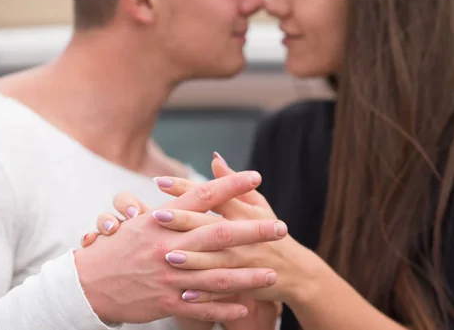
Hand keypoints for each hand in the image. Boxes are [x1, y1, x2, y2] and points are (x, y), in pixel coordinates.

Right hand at [73, 171, 288, 324]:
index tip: (255, 176)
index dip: (230, 185)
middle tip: (281, 227)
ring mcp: (169, 276)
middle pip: (219, 234)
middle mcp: (169, 246)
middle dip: (254, 231)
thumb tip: (197, 195)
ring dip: (248, 274)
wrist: (86, 284)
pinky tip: (245, 307)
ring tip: (273, 273)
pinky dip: (224, 307)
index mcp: (161, 221)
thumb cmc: (114, 249)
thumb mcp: (138, 223)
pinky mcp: (166, 301)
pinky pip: (201, 306)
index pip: (202, 196)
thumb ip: (170, 210)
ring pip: (217, 274)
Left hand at [151, 154, 326, 302]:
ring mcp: (245, 261)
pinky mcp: (245, 283)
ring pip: (215, 260)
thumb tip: (214, 157)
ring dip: (192, 259)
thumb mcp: (257, 204)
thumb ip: (232, 183)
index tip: (160, 182)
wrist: (296, 271)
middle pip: (211, 226)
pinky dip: (204, 295)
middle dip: (184, 221)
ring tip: (166, 255)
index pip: (212, 196)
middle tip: (157, 216)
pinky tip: (184, 295)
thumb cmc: (270, 230)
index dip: (187, 188)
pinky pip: (222, 290)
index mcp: (244, 212)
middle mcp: (244, 235)